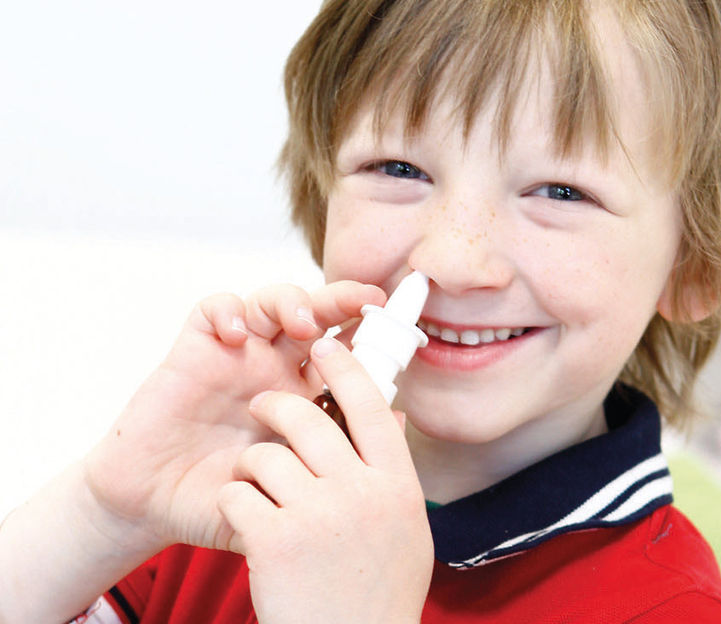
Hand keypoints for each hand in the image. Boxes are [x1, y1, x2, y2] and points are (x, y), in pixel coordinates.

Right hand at [80, 281, 384, 554]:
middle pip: (314, 316)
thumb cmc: (222, 497)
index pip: (343, 353)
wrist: (154, 505)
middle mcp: (274, 370)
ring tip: (301, 323)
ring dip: (290, 301)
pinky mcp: (195, 352)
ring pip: (270, 304)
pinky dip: (227, 310)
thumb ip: (338, 456)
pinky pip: (213, 311)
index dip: (367, 334)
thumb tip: (401, 420)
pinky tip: (235, 334)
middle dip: (339, 300)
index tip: (395, 324)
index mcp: (304, 399)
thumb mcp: (288, 489)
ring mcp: (236, 357)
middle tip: (362, 302)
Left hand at [218, 337, 433, 623]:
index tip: (325, 345)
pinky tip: (247, 526)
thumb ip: (393, 473)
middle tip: (263, 407)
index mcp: (397, 485)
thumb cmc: (376, 592)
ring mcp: (319, 515)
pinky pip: (237, 495)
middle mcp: (362, 492)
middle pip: (308, 418)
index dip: (345, 366)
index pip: (370, 404)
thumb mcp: (405, 529)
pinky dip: (233, 505)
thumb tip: (392, 418)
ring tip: (256, 491)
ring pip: (265, 456)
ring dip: (251, 468)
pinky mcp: (275, 541)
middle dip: (276, 407)